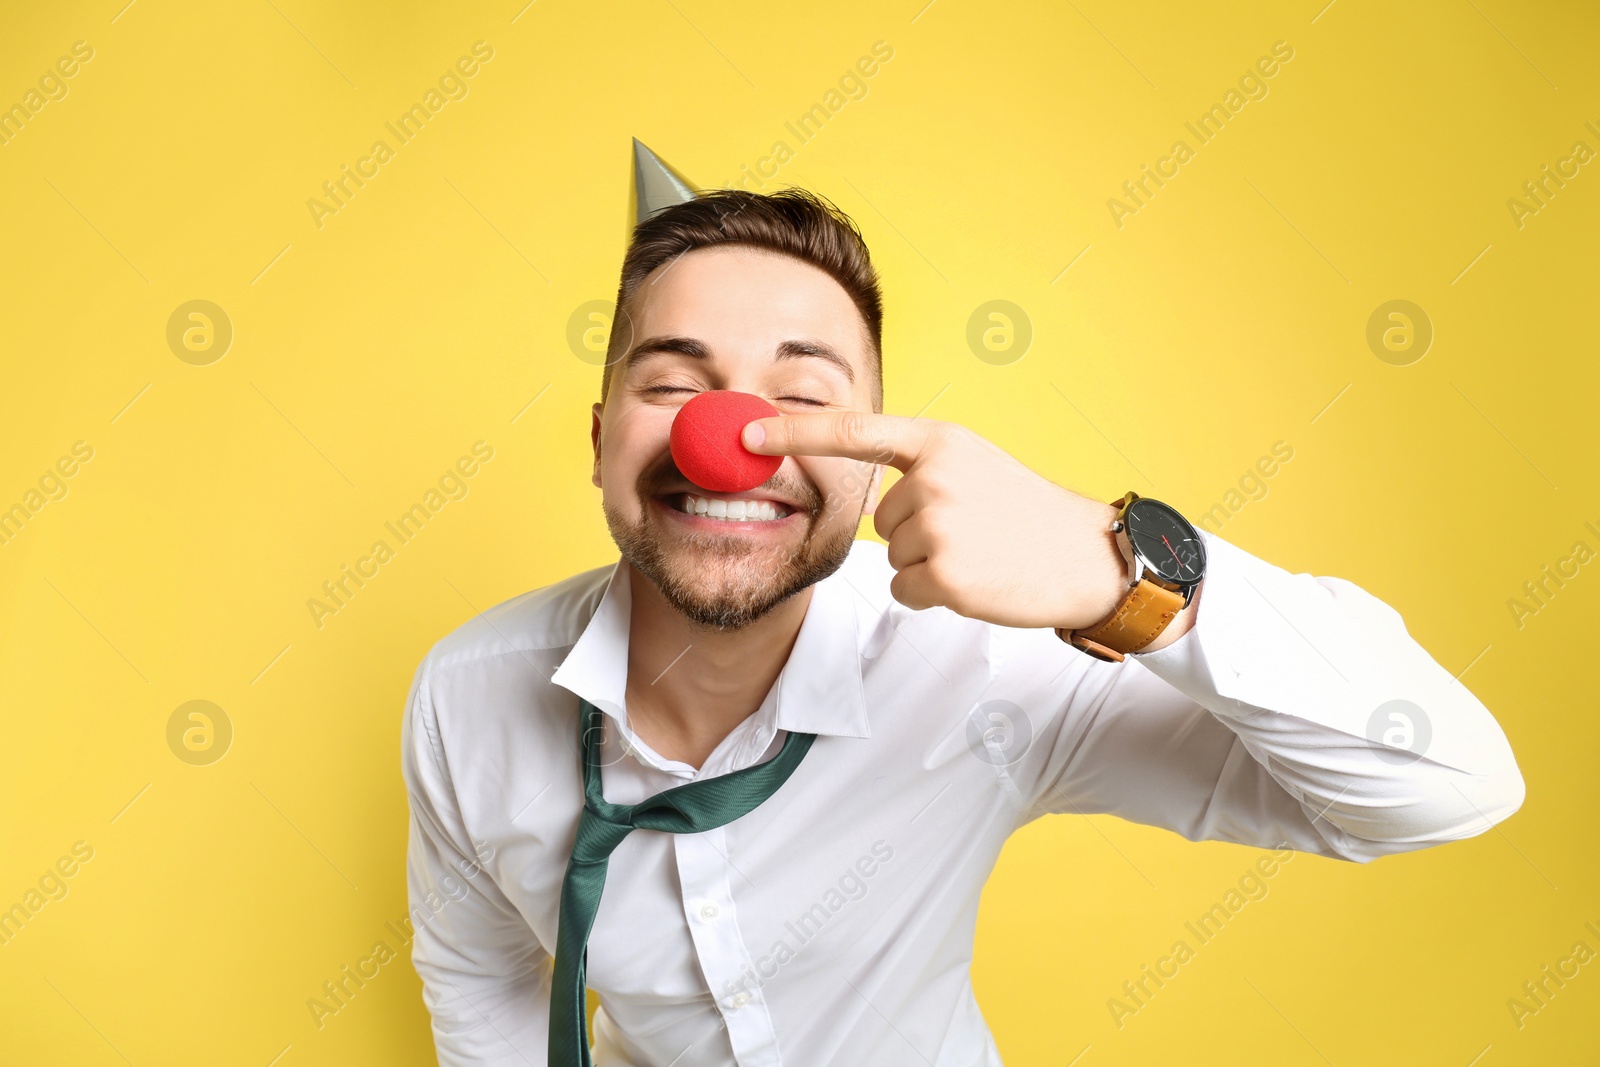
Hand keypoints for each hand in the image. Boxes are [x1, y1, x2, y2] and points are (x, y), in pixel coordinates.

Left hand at [743, 411, 1144, 632]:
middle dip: (915, 533)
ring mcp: (941, 524)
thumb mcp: (973, 464)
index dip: (792, 432)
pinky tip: (976, 581)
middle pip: (879, 518)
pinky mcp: (948, 572)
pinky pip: (906, 590)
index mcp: (939, 441)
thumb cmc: (1026, 513)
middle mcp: (935, 476)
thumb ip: (918, 467)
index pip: (852, 432)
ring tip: (979, 554)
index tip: (744, 431)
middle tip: (972, 532)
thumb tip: (866, 496)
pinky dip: (933, 595)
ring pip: (892, 556)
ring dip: (927, 565)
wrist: (1087, 556)